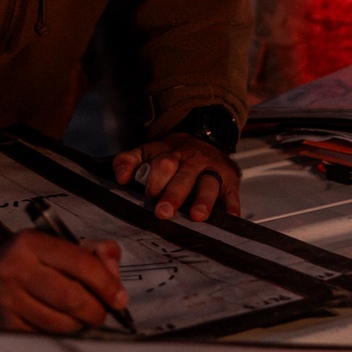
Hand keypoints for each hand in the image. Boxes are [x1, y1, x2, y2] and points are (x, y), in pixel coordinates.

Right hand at [0, 230, 127, 331]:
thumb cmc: (25, 260)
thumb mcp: (52, 242)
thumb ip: (91, 250)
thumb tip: (114, 272)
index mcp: (31, 242)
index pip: (79, 263)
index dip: (106, 283)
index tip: (121, 298)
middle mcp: (16, 270)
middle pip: (72, 298)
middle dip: (96, 309)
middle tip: (103, 312)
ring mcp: (7, 301)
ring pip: (60, 324)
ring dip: (80, 326)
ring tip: (83, 319)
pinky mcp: (3, 327)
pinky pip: (44, 338)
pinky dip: (61, 337)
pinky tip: (63, 328)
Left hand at [113, 134, 240, 221]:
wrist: (206, 136)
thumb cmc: (173, 153)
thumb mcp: (148, 150)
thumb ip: (129, 160)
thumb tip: (120, 178)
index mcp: (170, 153)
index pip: (161, 164)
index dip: (155, 180)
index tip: (149, 196)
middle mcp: (191, 160)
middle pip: (183, 175)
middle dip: (173, 194)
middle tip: (163, 212)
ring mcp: (212, 169)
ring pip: (208, 183)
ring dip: (202, 200)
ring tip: (196, 216)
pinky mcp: (229, 179)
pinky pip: (232, 191)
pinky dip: (232, 204)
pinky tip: (230, 216)